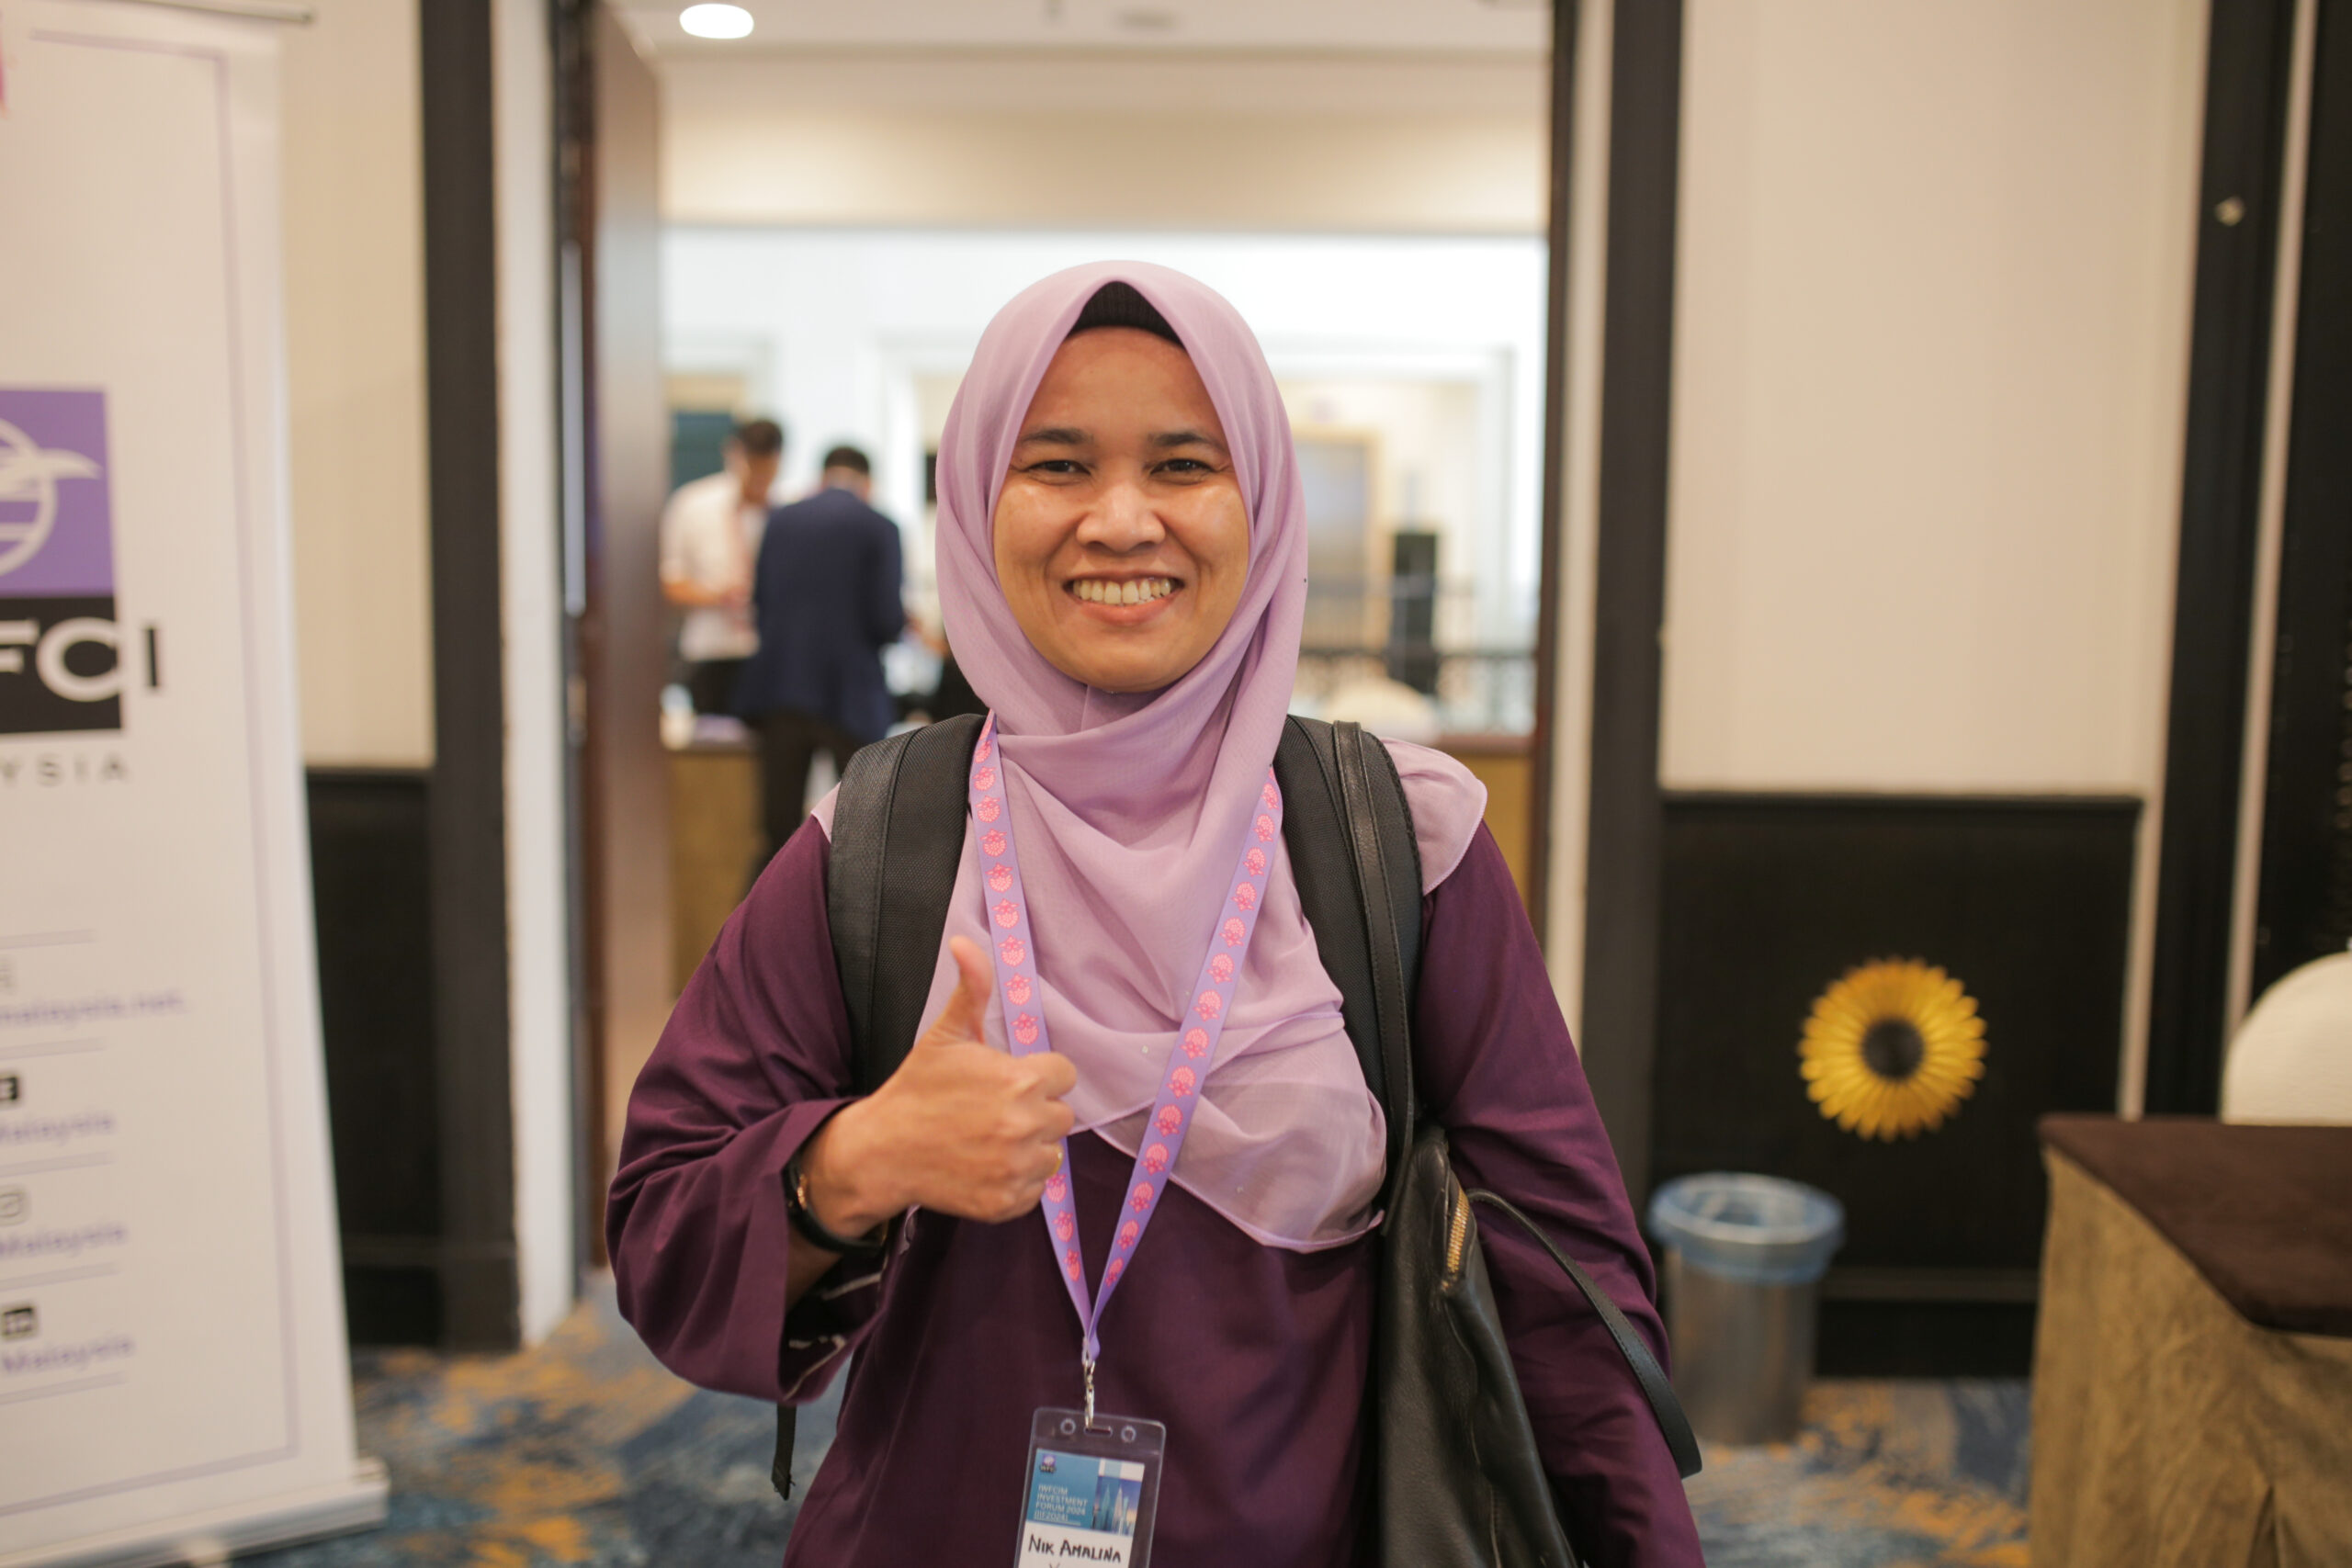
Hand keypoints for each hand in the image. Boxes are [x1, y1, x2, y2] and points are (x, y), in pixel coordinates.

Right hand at [802, 937, 1076, 1232]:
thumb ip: (972, 989)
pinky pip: (1035, 1189)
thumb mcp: (946, 1036)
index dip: (1037, 1075)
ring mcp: (1017, 1168)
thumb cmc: (918, 1089)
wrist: (882, 1151)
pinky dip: (1016, 1181)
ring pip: (1051, 1154)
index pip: (1063, 1074)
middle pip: (1061, 1115)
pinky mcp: (1007, 1202)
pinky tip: (985, 1165)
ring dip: (1029, 1147)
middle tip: (993, 1111)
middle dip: (1034, 1110)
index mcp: (1021, 1081)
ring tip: (988, 1139)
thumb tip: (965, 942)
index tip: (1008, 1080)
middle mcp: (1026, 1126)